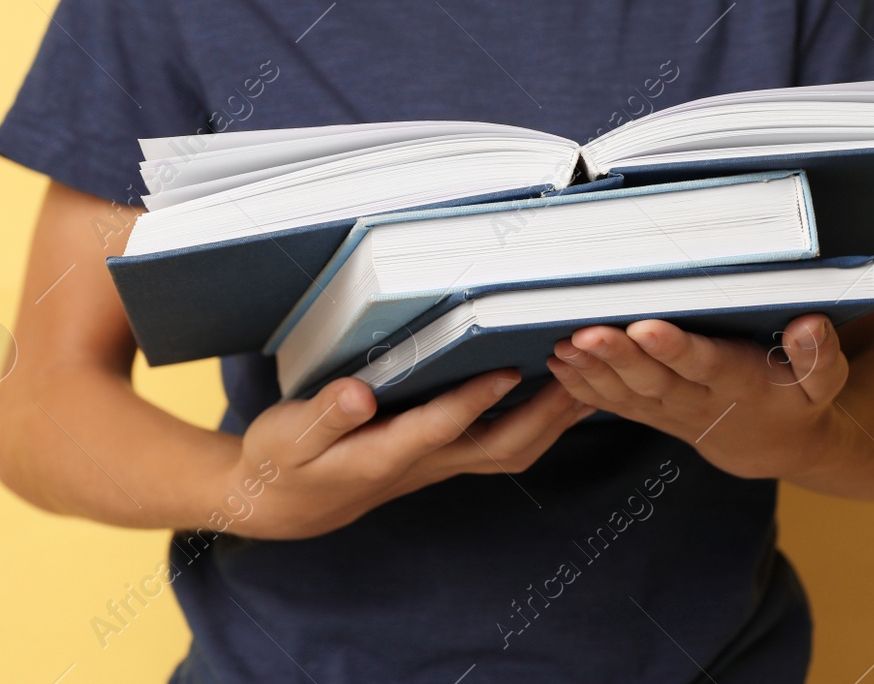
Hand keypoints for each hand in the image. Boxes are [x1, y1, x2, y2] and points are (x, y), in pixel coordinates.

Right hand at [227, 371, 591, 539]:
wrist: (287, 505)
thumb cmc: (283, 463)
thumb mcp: (286, 437)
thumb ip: (323, 415)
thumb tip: (357, 394)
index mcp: (382, 456)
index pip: (438, 429)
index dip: (473, 401)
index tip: (507, 369)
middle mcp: (423, 464)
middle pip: (498, 449)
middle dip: (544, 414)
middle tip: (576, 370)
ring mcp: (441, 463)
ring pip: (511, 451)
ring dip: (554, 419)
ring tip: (590, 375)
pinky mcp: (448, 456)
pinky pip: (506, 444)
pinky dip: (542, 420)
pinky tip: (562, 390)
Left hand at [545, 315, 849, 483]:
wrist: (774, 445)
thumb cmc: (798, 400)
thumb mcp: (823, 383)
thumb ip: (819, 356)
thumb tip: (810, 325)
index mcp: (740, 385)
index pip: (705, 366)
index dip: (676, 350)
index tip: (647, 328)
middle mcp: (699, 400)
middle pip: (654, 380)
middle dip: (618, 357)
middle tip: (587, 332)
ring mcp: (670, 411)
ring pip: (626, 393)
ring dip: (591, 370)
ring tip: (563, 344)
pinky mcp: (651, 413)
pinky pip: (614, 404)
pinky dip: (583, 386)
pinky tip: (557, 362)